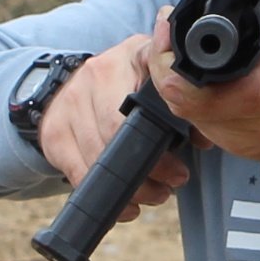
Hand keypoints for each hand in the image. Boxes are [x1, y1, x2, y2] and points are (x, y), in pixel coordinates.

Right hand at [38, 35, 190, 220]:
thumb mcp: (161, 81)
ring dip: (130, 187)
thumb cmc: (133, 85)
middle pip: (119, 133)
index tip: (180, 169)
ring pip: (98, 157)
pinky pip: (77, 172)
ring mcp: (71, 102)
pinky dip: (103, 193)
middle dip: (150, 170)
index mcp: (134, 57)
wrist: (77, 82)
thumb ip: (185, 105)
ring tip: (154, 194)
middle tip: (172, 185)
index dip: (165, 139)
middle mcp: (98, 74)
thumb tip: (205, 138)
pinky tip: (126, 204)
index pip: (149, 98)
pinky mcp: (54, 130)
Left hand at [147, 0, 259, 160]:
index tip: (167, 30)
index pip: (226, 90)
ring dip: (181, 93)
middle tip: (165, 39)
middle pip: (200, 107)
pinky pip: (213, 134)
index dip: (179, 68)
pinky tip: (204, 84)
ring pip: (199, 122)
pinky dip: (200, 110)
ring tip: (181, 58)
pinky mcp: (259, 150)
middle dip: (170, 73)